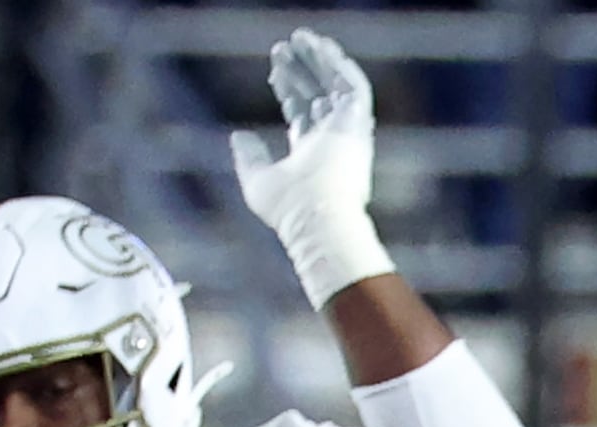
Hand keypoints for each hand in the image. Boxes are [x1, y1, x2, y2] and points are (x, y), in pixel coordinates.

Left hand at [229, 27, 391, 307]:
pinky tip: (320, 46)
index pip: (303, 113)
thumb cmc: (288, 210)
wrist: (316, 218)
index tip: (274, 71)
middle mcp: (333, 142)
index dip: (289, 89)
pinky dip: (338, 65)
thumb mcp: (257, 180)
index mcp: (312, 155)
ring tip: (299, 38)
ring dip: (320, 61)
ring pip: (336, 87)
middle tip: (282, 47)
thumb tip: (238, 135)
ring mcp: (347, 133)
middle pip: (318, 96)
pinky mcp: (358, 125)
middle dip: (301, 71)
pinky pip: (353, 86)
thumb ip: (249, 156)